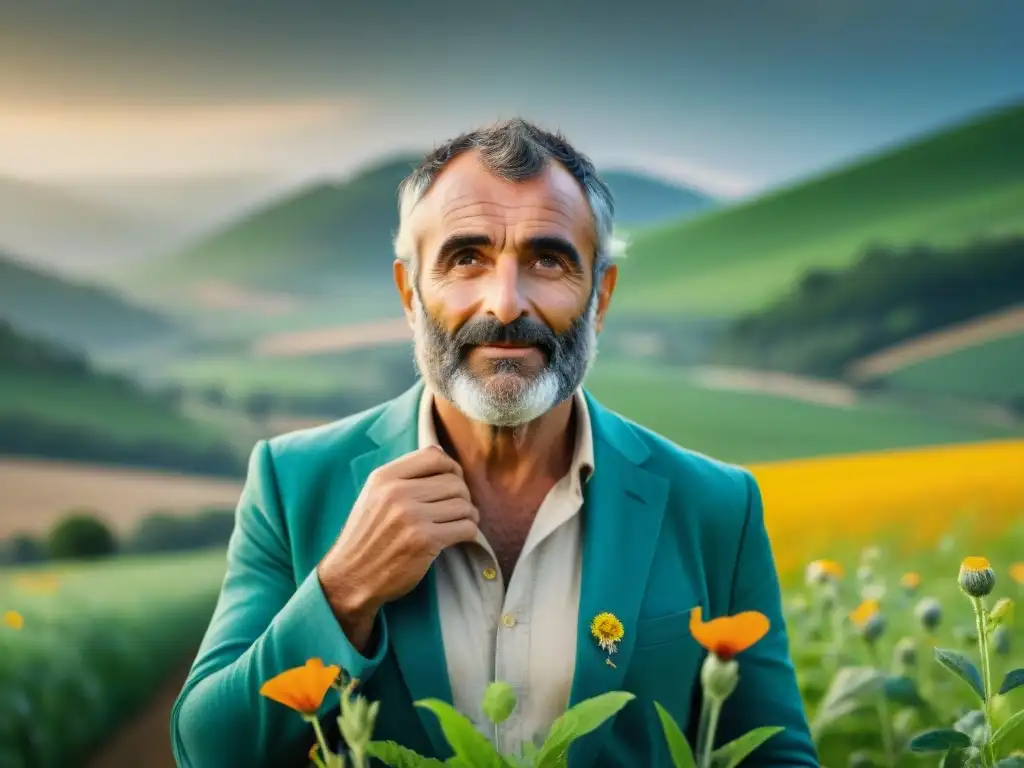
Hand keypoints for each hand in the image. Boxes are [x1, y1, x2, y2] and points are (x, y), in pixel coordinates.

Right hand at [317, 445, 478, 649]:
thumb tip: (439, 454)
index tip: (453, 481)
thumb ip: (401, 477)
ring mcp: (412, 517)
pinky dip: (470, 532)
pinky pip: (466, 528)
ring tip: (462, 522)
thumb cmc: (366, 538)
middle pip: (453, 482)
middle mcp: (397, 493)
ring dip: (469, 515)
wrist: (350, 578)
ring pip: (463, 505)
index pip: (434, 455)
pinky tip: (461, 536)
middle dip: (463, 495)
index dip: (451, 467)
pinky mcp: (425, 541)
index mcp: (384, 477)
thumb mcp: (373, 497)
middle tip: (459, 508)